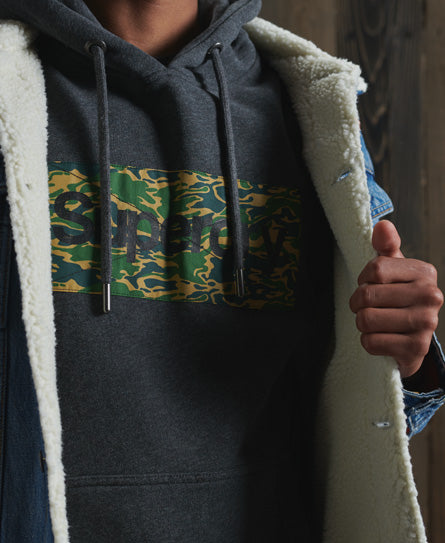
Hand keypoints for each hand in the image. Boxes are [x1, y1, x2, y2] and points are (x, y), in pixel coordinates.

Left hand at [349, 220, 442, 377]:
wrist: (410, 341)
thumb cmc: (397, 299)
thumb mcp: (392, 271)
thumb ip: (386, 247)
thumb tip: (382, 225)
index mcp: (425, 273)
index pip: (375, 269)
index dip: (363, 280)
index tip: (371, 286)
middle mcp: (431, 296)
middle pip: (366, 295)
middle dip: (358, 305)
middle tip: (369, 309)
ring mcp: (427, 324)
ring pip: (366, 319)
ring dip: (362, 325)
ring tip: (376, 324)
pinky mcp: (416, 349)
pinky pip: (371, 342)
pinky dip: (369, 343)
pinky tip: (382, 340)